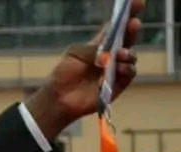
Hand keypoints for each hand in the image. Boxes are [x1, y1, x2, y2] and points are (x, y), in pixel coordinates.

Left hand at [26, 0, 142, 137]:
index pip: (117, 27)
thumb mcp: (76, 54)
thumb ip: (94, 47)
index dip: (127, 15)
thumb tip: (111, 41)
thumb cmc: (63, 74)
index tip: (137, 3)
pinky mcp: (118, 85)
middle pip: (128, 39)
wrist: (58, 98)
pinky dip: (127, 69)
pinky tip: (120, 67)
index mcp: (100, 45)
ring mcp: (116, 70)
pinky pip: (129, 74)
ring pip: (130, 57)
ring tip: (120, 54)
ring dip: (128, 53)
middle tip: (134, 23)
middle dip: (132, 30)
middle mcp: (111, 55)